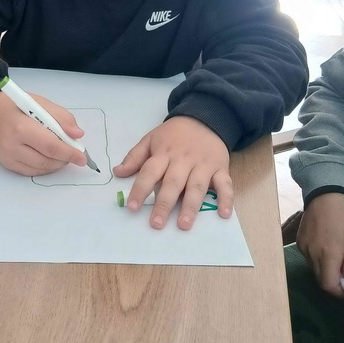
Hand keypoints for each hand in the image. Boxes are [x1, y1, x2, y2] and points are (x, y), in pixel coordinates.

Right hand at [0, 91, 86, 175]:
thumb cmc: (17, 106)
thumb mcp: (41, 103)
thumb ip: (61, 117)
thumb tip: (77, 135)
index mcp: (21, 127)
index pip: (50, 146)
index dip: (69, 153)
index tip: (83, 157)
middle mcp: (12, 146)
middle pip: (46, 160)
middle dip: (65, 159)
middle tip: (74, 154)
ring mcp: (8, 158)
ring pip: (40, 169)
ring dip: (56, 164)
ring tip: (62, 154)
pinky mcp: (7, 165)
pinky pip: (31, 172)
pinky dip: (45, 167)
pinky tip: (49, 158)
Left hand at [113, 116, 232, 229]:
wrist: (204, 117)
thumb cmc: (173, 134)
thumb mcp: (151, 139)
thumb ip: (134, 157)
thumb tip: (117, 173)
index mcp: (164, 153)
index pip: (149, 172)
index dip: (140, 189)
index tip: (131, 207)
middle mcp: (183, 160)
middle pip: (173, 183)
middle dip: (164, 204)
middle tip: (156, 224)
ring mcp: (203, 165)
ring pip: (197, 186)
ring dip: (191, 206)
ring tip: (184, 225)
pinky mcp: (221, 168)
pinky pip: (225, 184)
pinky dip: (226, 199)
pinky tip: (224, 214)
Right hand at [297, 193, 343, 296]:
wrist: (324, 194)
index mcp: (328, 253)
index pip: (328, 285)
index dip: (339, 292)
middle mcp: (312, 253)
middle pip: (320, 280)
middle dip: (333, 281)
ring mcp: (303, 247)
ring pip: (314, 270)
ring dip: (325, 270)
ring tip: (336, 256)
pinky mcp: (299, 241)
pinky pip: (308, 259)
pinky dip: (318, 260)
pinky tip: (325, 247)